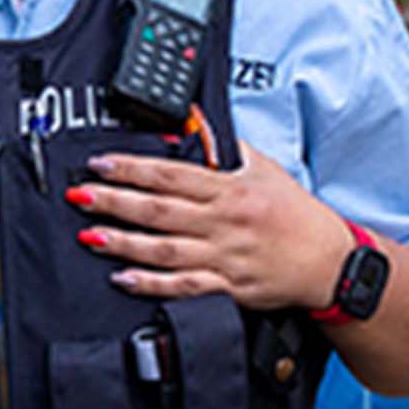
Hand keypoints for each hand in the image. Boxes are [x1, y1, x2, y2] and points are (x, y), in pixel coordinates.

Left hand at [72, 125, 353, 312]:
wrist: (328, 260)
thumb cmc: (295, 213)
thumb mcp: (263, 167)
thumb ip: (224, 145)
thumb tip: (192, 120)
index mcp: (230, 189)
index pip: (172, 174)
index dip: (132, 168)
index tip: (101, 164)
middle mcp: (224, 222)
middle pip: (160, 210)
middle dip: (115, 201)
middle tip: (80, 195)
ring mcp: (225, 256)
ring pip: (166, 249)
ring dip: (124, 242)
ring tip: (90, 235)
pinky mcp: (229, 287)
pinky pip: (185, 287)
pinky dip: (153, 284)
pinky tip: (124, 278)